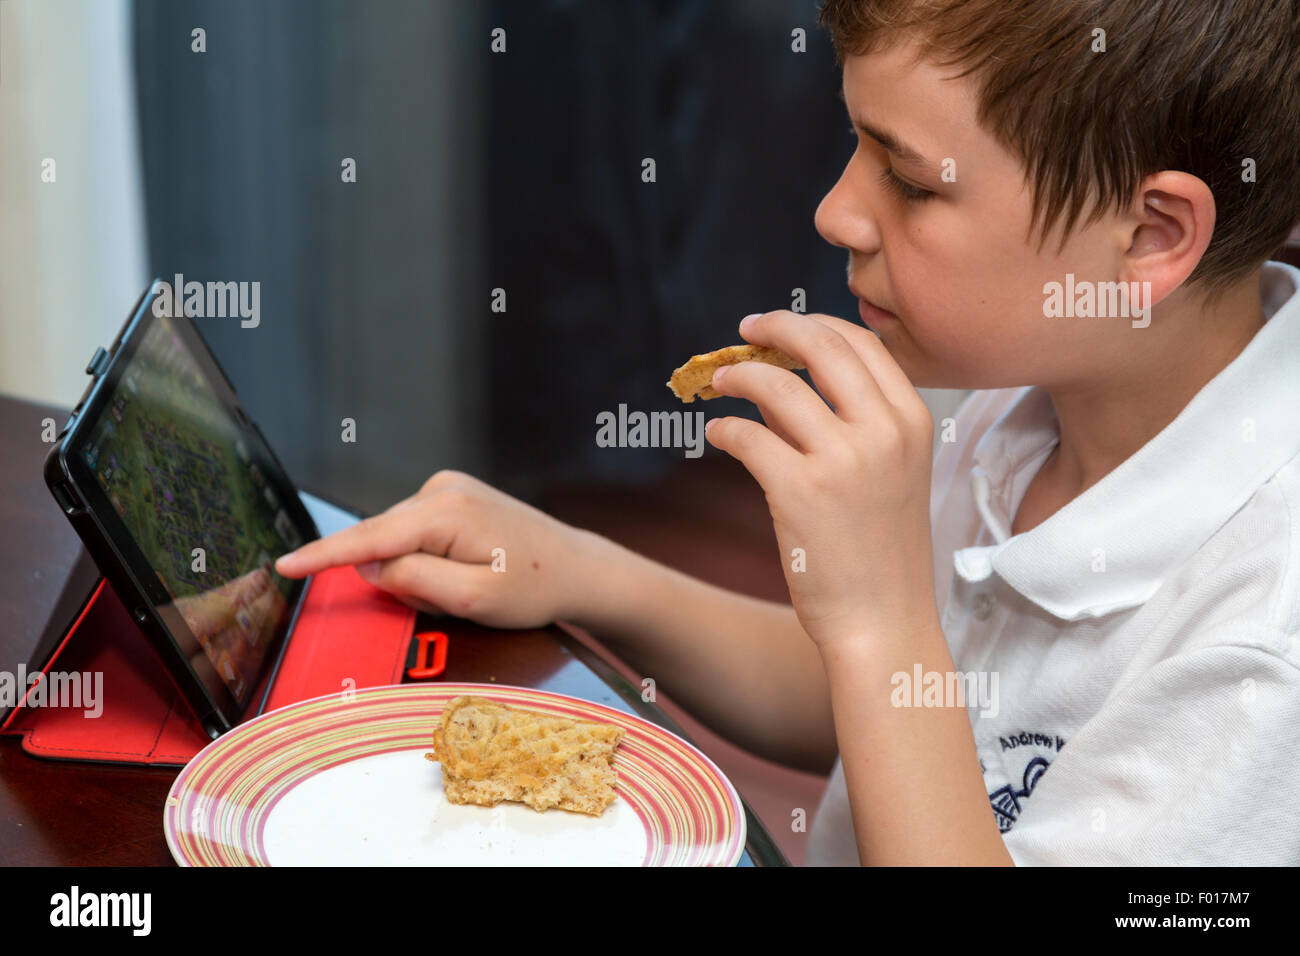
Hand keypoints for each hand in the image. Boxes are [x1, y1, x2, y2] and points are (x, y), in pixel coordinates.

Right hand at [274, 470, 602, 629]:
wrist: (574, 568)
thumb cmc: (532, 587)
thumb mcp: (472, 598)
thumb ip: (414, 581)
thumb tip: (368, 565)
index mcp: (446, 512)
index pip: (369, 538)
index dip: (323, 555)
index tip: (284, 566)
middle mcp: (441, 489)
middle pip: (382, 540)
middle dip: (394, 577)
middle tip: (446, 600)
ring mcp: (446, 488)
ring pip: (396, 539)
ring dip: (411, 569)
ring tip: (463, 585)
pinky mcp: (450, 497)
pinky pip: (413, 534)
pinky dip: (421, 558)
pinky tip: (459, 570)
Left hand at [704, 310, 937, 650]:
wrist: (883, 622)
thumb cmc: (881, 553)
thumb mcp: (891, 474)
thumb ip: (856, 424)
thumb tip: (789, 380)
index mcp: (912, 422)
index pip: (861, 343)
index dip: (814, 325)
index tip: (782, 327)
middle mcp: (884, 432)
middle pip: (821, 346)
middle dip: (775, 327)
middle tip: (745, 331)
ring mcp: (843, 460)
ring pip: (776, 385)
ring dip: (738, 375)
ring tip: (719, 382)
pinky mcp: (799, 491)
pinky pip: (747, 435)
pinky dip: (724, 428)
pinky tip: (718, 435)